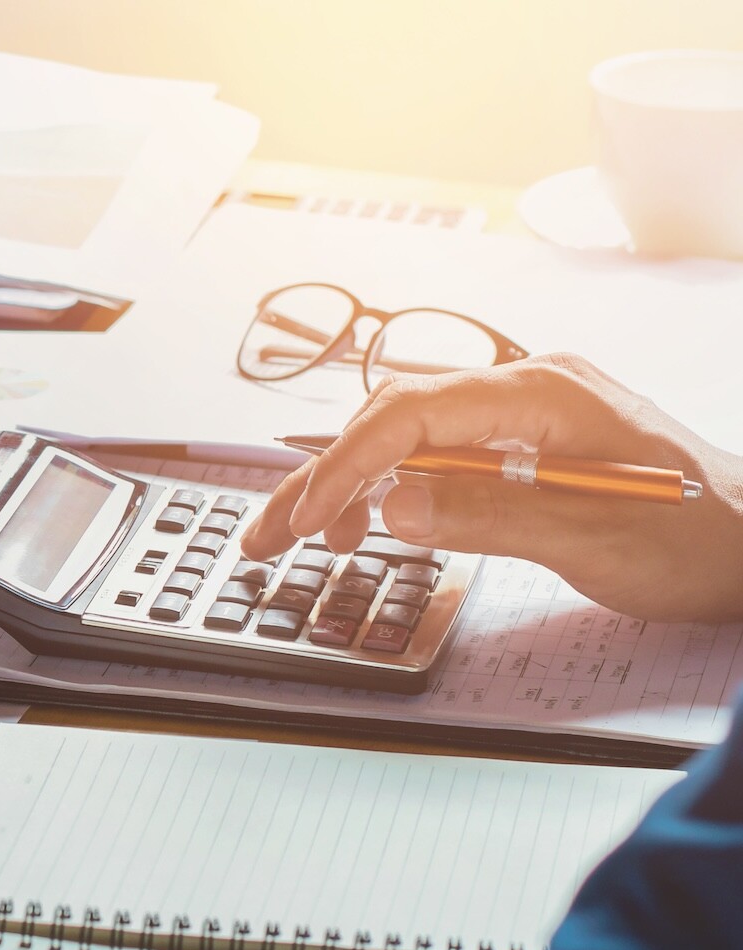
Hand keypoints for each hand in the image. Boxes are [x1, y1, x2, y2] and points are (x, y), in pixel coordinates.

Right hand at [240, 354, 742, 621]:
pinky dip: (393, 489)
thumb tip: (393, 503)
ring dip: (349, 486)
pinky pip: (441, 455)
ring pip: (408, 436)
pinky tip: (374, 525)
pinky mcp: (529, 445)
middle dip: (322, 478)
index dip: (345, 465)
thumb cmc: (703, 543)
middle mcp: (529, 389)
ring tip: (308, 542)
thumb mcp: (596, 539)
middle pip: (394, 419)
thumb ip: (492, 517)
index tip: (304, 520)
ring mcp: (528, 414)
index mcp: (545, 393)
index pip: (411, 412)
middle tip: (266, 537)